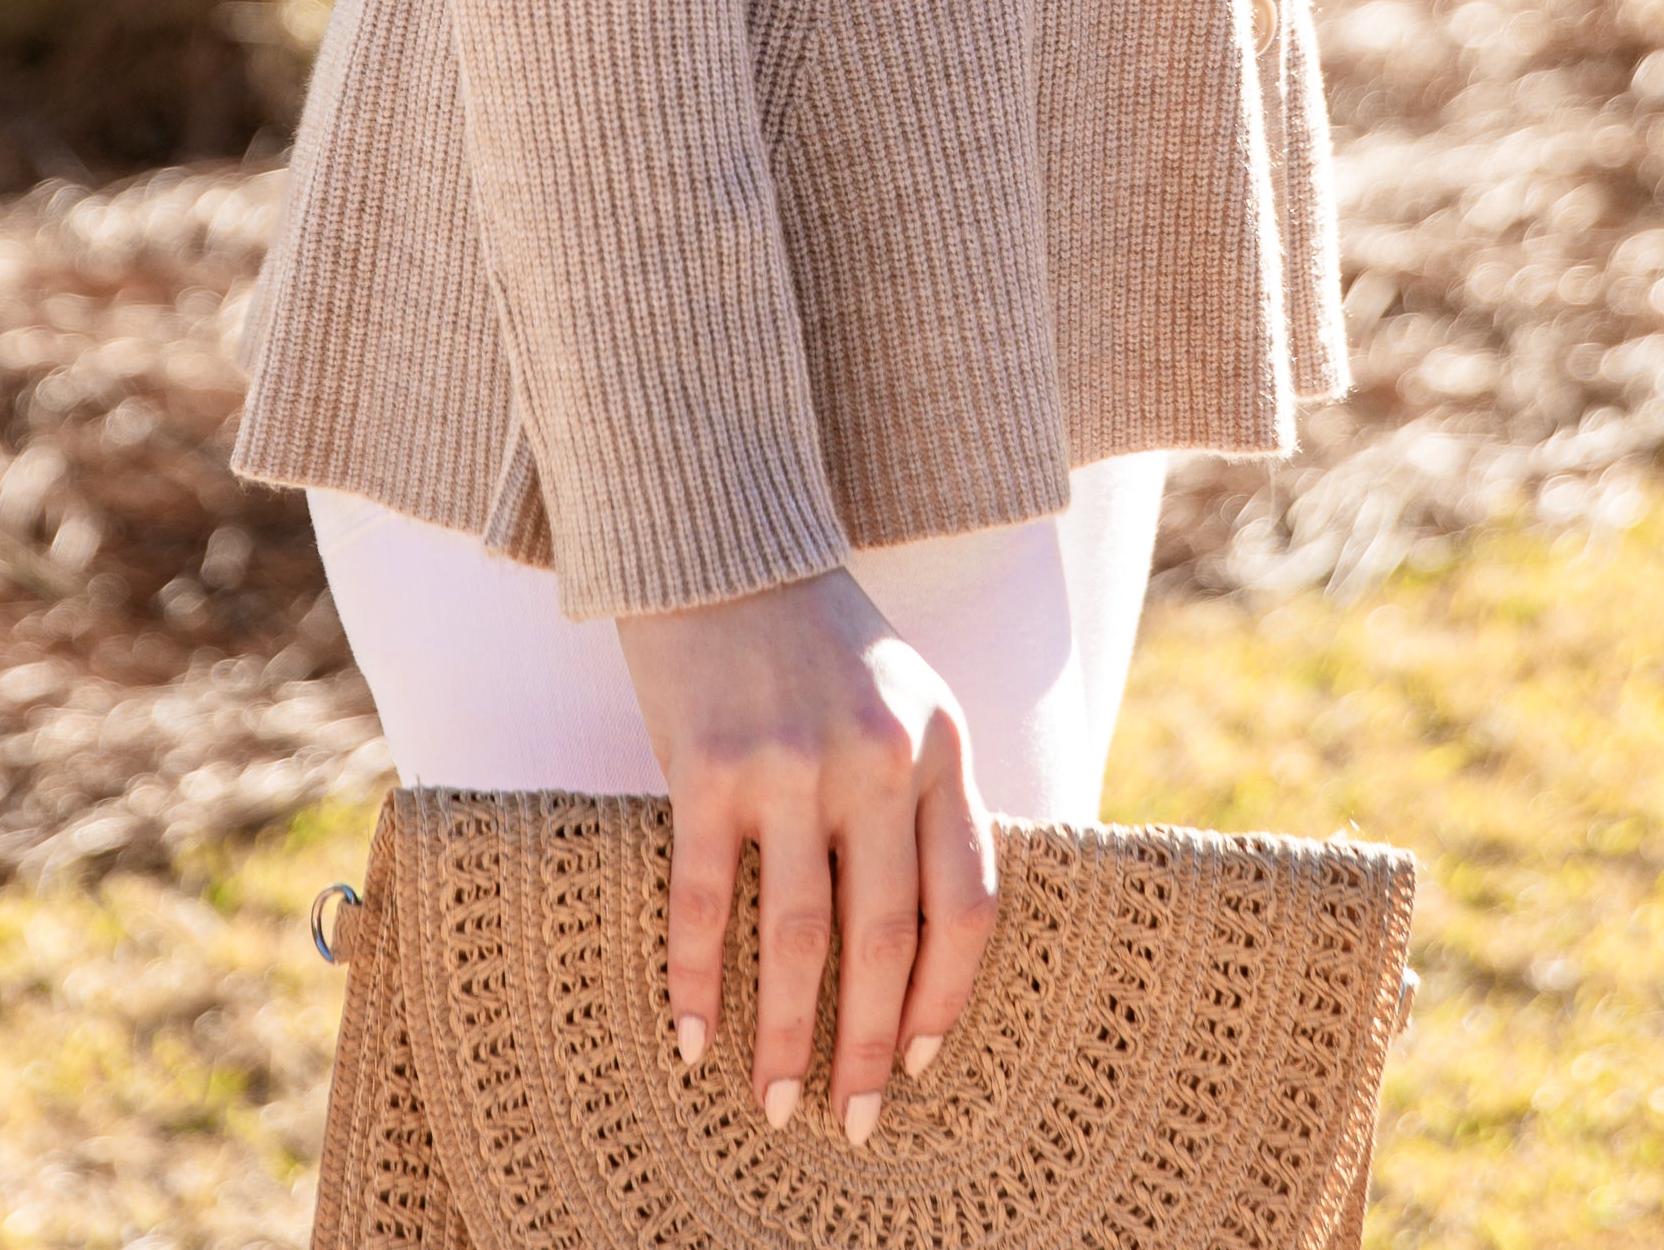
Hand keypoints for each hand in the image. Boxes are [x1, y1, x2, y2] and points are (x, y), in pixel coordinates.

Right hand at [615, 568, 996, 1143]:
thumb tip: (921, 944)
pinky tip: (695, 1037)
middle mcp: (880, 755)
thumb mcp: (902, 699)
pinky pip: (709, 900)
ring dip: (790, 1036)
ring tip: (776, 1104)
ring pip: (803, 936)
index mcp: (941, 742)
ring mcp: (793, 761)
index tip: (918, 1061)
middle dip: (871, 1047)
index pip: (968, 900)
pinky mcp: (709, 765)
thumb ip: (920, 796)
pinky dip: (700, 982)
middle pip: (890, 936)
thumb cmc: (812, 638)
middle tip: (851, 1122)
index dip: (947, 996)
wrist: (720, 540)